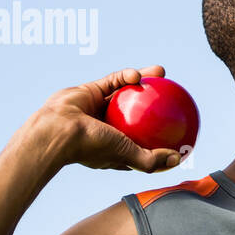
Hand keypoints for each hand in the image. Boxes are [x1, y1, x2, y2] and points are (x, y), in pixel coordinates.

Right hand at [36, 66, 181, 171]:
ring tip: (162, 73)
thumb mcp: (127, 155)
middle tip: (174, 96)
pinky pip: (112, 81)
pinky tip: (138, 74)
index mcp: (115, 145)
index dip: (158, 135)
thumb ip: (151, 160)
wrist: (57, 130)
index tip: (177, 129)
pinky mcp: (91, 91)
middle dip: (155, 103)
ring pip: (126, 92)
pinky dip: (125, 76)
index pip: (141, 141)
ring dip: (144, 81)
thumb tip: (177, 159)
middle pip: (138, 112)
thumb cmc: (91, 146)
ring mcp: (99, 108)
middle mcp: (108, 127)